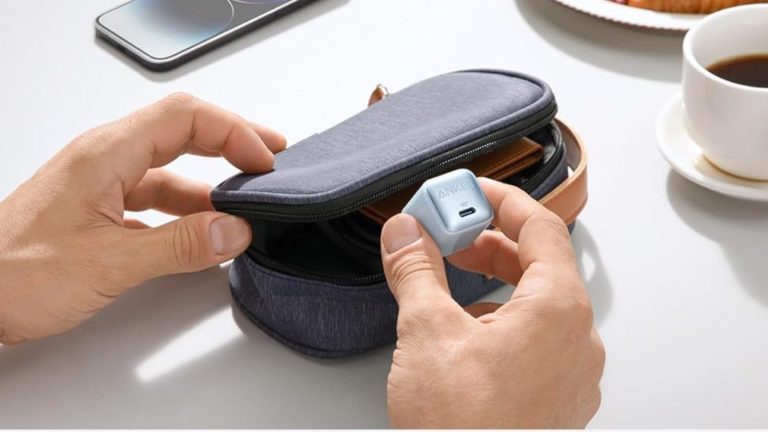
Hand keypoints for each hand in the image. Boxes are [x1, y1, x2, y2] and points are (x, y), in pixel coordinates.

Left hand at [0, 93, 284, 344]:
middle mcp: (106, 160)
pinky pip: (156, 199)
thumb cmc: (13, 272)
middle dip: (232, 143)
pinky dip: (189, 211)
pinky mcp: (101, 211)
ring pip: (172, 170)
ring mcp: (103, 185)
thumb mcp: (107, 261)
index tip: (262, 160)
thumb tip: (234, 230)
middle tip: (270, 160)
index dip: (232, 131)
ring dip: (212, 185)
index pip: (185, 117)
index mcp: (106, 153)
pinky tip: (205, 232)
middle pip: (183, 132)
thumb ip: (178, 245)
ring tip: (246, 205)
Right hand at [380, 178, 604, 427]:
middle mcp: (578, 340)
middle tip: (451, 232)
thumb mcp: (427, 332)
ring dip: (495, 284)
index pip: (541, 227)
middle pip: (540, 265)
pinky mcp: (556, 399)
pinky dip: (504, 322)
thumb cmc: (464, 427)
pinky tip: (467, 333)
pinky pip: (538, 341)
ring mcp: (572, 374)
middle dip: (491, 243)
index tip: (471, 191)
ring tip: (451, 283)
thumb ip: (417, 270)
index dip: (502, 201)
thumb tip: (406, 233)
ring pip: (538, 305)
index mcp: (558, 310)